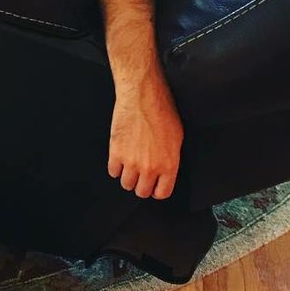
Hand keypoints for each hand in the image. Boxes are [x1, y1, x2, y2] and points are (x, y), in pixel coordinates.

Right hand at [108, 81, 183, 198]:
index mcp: (169, 164)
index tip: (154, 186)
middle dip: (142, 185)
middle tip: (142, 175)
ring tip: (130, 164)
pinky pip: (113, 172)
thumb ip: (170, 159)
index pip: (162, 193)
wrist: (143, 97)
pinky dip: (116, 166)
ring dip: (128, 177)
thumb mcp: (176, 138)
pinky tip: (121, 157)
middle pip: (142, 192)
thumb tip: (165, 169)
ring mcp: (132, 162)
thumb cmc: (161, 111)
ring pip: (126, 184)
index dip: (157, 190)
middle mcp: (150, 167)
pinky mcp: (116, 154)